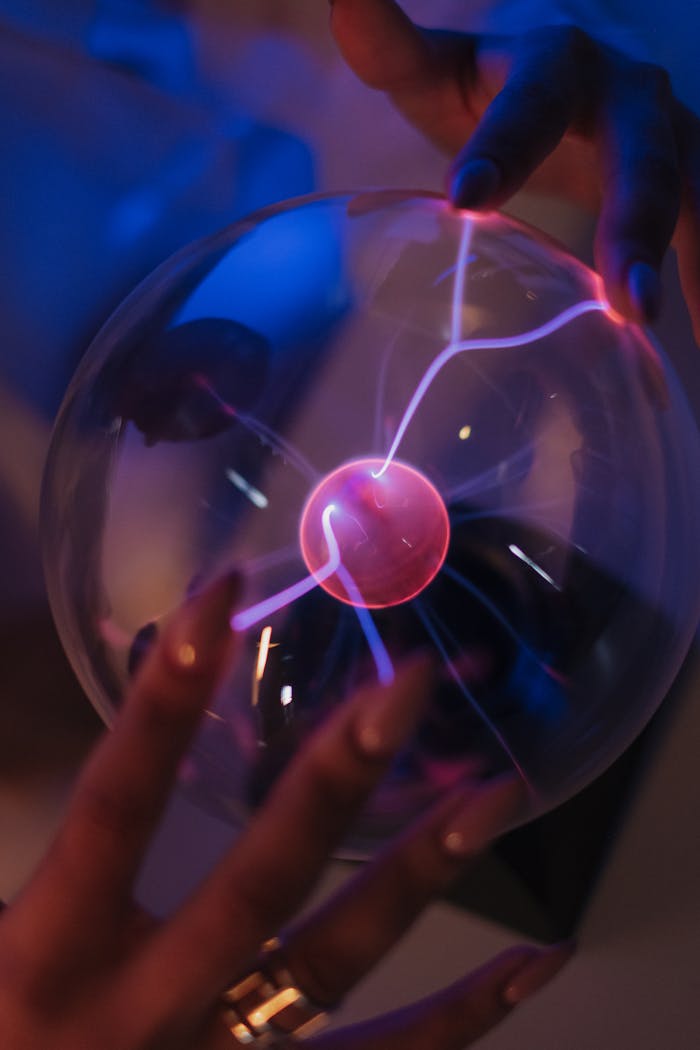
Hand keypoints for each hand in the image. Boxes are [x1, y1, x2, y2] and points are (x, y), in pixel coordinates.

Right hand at [0, 572, 572, 1048]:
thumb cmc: (7, 1030)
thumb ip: (53, 867)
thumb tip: (120, 754)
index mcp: (54, 955)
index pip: (116, 804)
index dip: (165, 699)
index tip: (222, 592)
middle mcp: (146, 1013)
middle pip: (258, 884)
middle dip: (334, 779)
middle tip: (408, 685)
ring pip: (336, 970)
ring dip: (420, 876)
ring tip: (496, 794)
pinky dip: (467, 1017)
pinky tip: (539, 961)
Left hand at [329, 0, 699, 338]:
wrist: (568, 65)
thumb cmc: (488, 83)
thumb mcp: (437, 69)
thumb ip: (391, 48)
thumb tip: (346, 0)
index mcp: (552, 62)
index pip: (531, 103)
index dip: (504, 147)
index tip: (468, 201)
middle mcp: (624, 92)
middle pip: (641, 151)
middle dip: (635, 221)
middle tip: (627, 300)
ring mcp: (666, 133)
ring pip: (689, 187)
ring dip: (683, 258)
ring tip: (657, 323)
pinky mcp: (687, 172)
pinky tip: (698, 336)